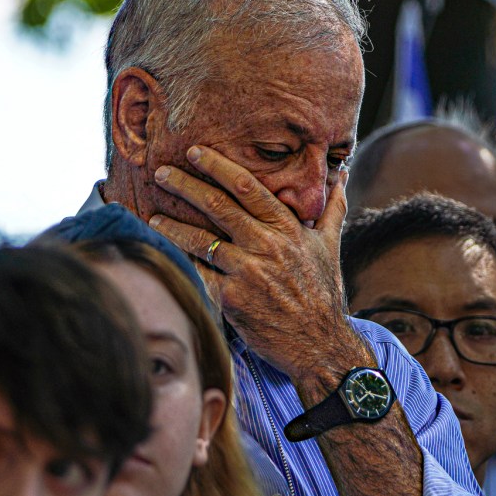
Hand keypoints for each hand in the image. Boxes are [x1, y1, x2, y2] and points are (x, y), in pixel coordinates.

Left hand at [149, 145, 360, 377]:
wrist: (319, 342)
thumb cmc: (324, 290)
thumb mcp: (330, 244)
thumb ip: (333, 206)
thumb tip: (343, 174)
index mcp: (288, 228)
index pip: (248, 187)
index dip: (219, 167)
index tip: (196, 153)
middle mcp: (266, 245)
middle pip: (218, 207)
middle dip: (186, 186)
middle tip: (161, 172)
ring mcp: (247, 273)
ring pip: (201, 241)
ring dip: (172, 225)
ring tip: (152, 214)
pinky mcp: (232, 300)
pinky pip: (201, 274)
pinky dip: (183, 262)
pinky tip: (166, 253)